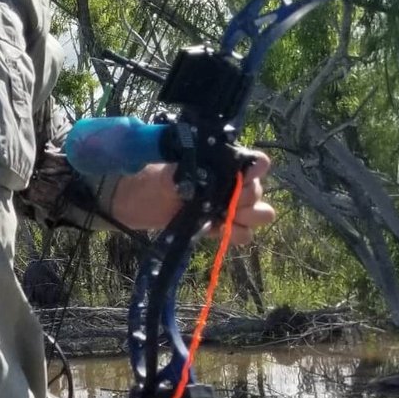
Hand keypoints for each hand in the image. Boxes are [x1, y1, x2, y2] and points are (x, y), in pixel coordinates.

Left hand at [110, 148, 276, 244]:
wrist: (136, 203)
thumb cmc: (152, 179)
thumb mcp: (165, 172)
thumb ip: (183, 173)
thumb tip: (198, 179)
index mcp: (226, 164)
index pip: (257, 163)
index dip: (254, 170)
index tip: (240, 177)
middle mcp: (235, 184)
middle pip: (258, 191)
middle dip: (244, 197)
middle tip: (221, 201)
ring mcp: (230, 207)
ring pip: (262, 214)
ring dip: (248, 217)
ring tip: (225, 217)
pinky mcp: (222, 227)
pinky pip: (244, 234)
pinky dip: (236, 234)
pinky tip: (216, 230)